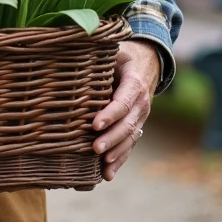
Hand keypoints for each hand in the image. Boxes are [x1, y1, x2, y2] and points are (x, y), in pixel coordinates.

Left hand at [91, 40, 160, 180]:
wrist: (147, 62)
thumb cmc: (124, 55)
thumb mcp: (116, 50)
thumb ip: (100, 53)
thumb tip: (74, 48)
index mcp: (134, 83)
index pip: (124, 101)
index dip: (110, 114)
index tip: (94, 124)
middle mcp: (141, 103)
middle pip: (127, 124)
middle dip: (112, 138)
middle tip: (95, 148)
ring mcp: (140, 117)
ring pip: (130, 138)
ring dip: (117, 152)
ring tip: (103, 164)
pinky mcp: (135, 126)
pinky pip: (129, 145)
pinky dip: (120, 160)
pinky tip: (108, 174)